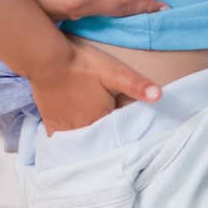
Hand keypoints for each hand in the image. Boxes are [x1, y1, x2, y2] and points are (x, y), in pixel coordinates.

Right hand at [30, 37, 161, 134]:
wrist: (47, 59)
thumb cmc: (83, 64)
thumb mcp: (115, 71)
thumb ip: (137, 85)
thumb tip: (160, 96)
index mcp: (101, 119)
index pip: (118, 134)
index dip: (125, 134)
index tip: (132, 138)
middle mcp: (82, 128)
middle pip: (99, 141)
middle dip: (107, 142)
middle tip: (115, 146)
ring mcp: (64, 127)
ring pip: (80, 144)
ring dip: (88, 145)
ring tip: (96, 148)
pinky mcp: (50, 122)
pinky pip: (59, 141)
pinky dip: (67, 144)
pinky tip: (71, 146)